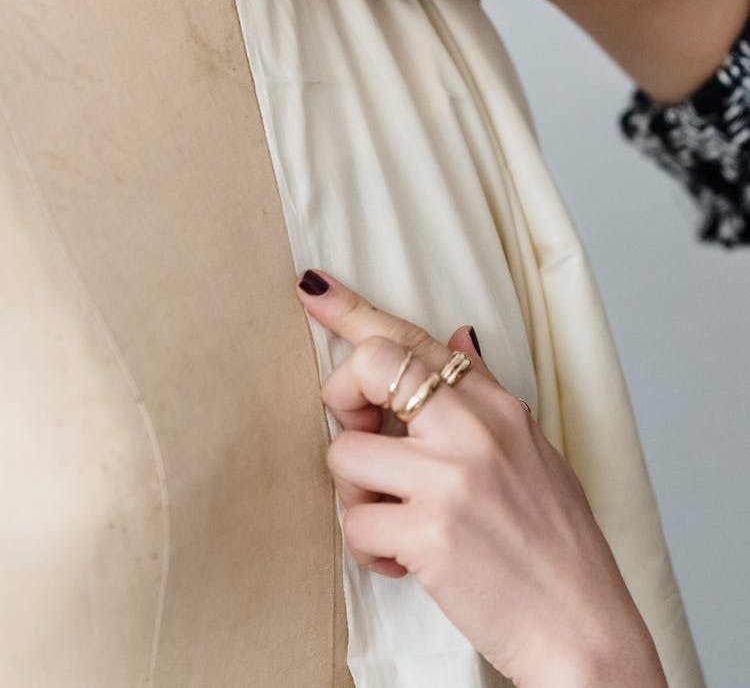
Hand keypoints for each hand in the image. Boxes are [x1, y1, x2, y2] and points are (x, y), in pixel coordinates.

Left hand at [297, 270, 666, 687]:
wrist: (585, 627)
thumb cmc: (557, 545)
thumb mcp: (532, 450)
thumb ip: (487, 391)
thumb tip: (459, 336)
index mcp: (496, 406)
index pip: (414, 338)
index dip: (353, 310)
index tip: (313, 290)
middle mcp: (474, 429)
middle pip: (370, 367)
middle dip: (341, 399)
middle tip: (360, 437)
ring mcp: (451, 477)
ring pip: (344, 455)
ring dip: (357, 496)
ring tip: (397, 520)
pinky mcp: (430, 532)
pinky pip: (356, 524)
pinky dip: (371, 549)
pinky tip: (407, 561)